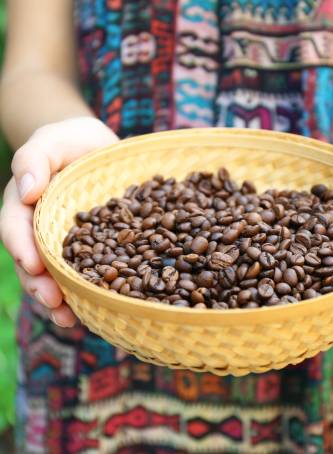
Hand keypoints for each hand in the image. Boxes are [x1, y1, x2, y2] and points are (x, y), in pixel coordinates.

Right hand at [0, 117, 118, 326]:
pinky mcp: (86, 248)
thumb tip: (26, 191)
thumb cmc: (71, 142)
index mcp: (26, 204)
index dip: (21, 248)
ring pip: (53, 274)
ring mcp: (61, 241)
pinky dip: (83, 291)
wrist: (96, 149)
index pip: (16, 228)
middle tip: (53, 302)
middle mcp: (39, 228)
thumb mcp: (53, 139)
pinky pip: (80, 272)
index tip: (33, 265)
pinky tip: (92, 308)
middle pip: (32, 260)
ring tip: (69, 318)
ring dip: (59, 298)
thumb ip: (35, 158)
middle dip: (39, 284)